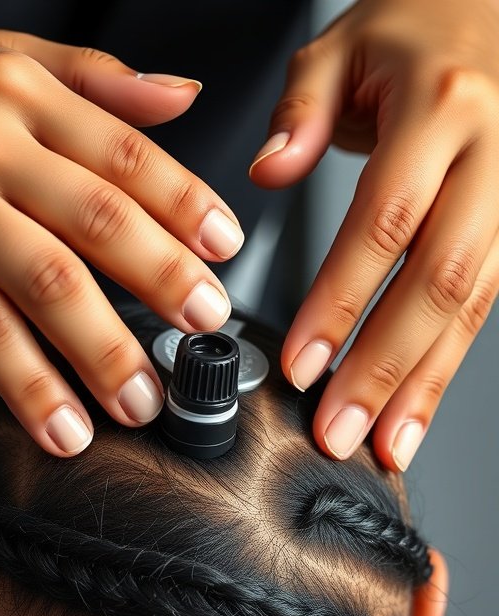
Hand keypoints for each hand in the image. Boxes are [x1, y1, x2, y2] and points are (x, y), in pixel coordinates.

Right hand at [0, 29, 243, 453]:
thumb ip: (93, 78)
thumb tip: (182, 96)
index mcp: (20, 93)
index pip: (124, 154)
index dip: (184, 205)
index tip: (225, 249)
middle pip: (95, 219)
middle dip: (161, 280)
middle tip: (204, 325)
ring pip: (41, 284)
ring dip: (101, 351)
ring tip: (140, 399)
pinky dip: (26, 384)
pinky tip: (61, 423)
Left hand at [249, 0, 498, 470]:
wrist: (496, 18)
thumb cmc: (422, 31)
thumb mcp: (346, 43)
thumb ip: (302, 108)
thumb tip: (269, 170)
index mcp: (441, 106)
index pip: (384, 220)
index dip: (341, 300)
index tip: (302, 362)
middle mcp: (490, 156)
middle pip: (438, 279)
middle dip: (386, 366)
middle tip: (342, 428)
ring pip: (473, 305)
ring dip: (426, 384)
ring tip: (387, 443)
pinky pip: (485, 304)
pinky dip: (447, 363)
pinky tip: (418, 406)